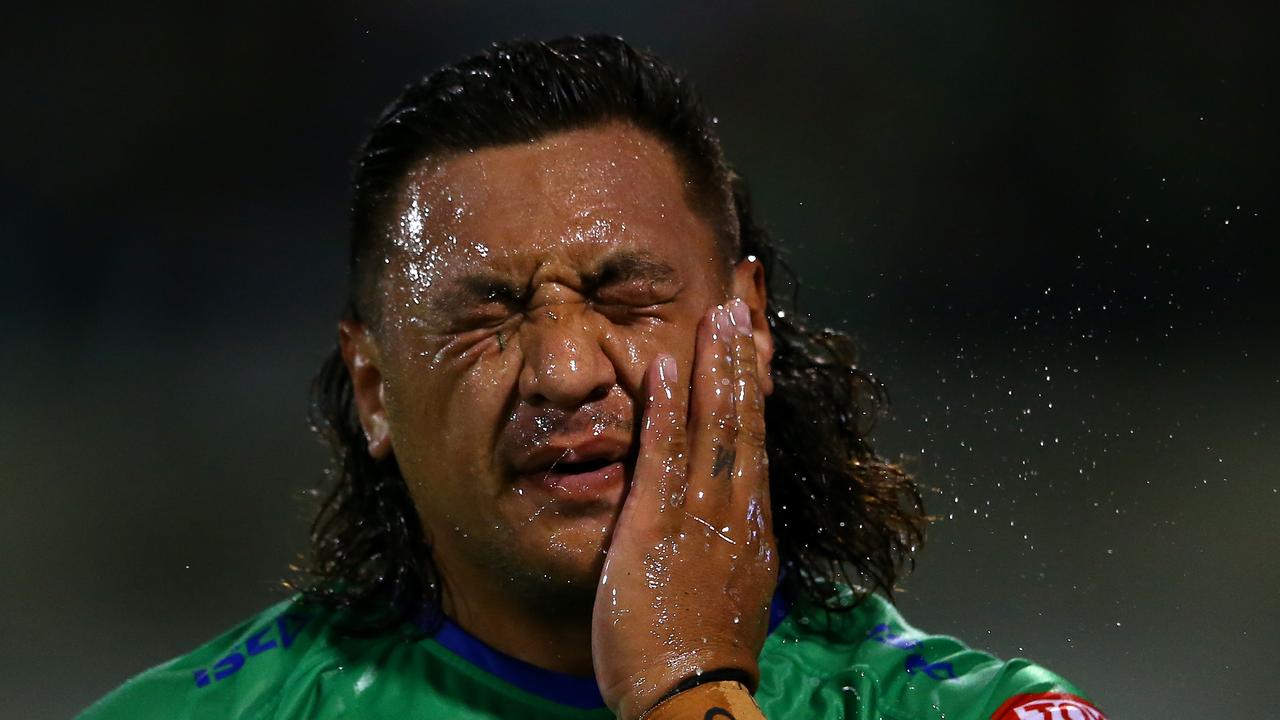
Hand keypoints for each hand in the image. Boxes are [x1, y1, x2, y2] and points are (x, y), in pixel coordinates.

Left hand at [592, 298, 777, 719]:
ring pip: (717, 432)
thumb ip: (727, 546)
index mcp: (752, 530)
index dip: (754, 390)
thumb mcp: (729, 593)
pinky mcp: (657, 534)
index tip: (753, 345)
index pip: (756, 443)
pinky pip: (665, 462)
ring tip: (716, 317)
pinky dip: (667, 413)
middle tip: (740, 305)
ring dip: (714, 369)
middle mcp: (737, 516)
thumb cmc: (701, 655)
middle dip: (741, 362)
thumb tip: (727, 515)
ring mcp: (701, 522)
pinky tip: (662, 370)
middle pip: (745, 424)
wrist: (690, 702)